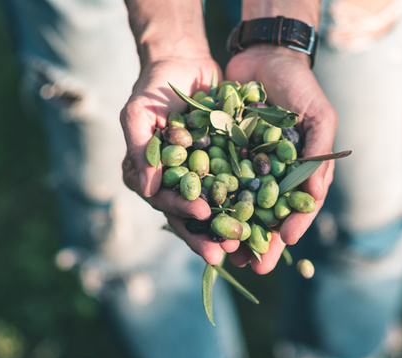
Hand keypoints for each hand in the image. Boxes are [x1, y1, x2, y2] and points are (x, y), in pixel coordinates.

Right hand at [120, 58, 238, 264]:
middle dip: (206, 235)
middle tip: (225, 251)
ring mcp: (199, 177)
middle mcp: (174, 183)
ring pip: (214, 209)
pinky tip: (263, 218)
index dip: (181, 209)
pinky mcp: (222, 168)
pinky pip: (235, 189)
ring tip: (245, 246)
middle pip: (190, 215)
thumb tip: (145, 190)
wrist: (183, 62)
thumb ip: (139, 149)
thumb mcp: (138, 113)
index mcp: (149, 176)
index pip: (164, 200)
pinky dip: (248, 204)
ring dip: (228, 228)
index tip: (200, 212)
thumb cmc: (153, 86)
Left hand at [225, 46, 337, 273]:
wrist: (265, 55)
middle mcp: (272, 174)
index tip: (282, 245)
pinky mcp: (220, 153)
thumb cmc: (300, 87)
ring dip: (232, 230)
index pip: (296, 208)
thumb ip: (318, 158)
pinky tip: (201, 218)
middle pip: (265, 215)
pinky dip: (208, 200)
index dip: (290, 228)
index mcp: (298, 171)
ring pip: (238, 205)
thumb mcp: (319, 119)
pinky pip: (213, 180)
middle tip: (252, 266)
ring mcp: (245, 166)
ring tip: (224, 252)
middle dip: (258, 240)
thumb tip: (312, 202)